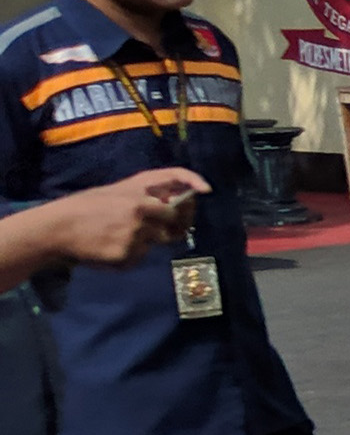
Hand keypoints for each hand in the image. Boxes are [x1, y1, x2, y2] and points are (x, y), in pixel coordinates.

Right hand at [31, 177, 195, 266]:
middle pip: (174, 220)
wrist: (57, 228)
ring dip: (144, 242)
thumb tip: (172, 204)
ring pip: (156, 241)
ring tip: (116, 235)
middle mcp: (142, 207)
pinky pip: (140, 257)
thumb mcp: (114, 192)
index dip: (193, 180)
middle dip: (170, 225)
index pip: (174, 176)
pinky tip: (109, 247)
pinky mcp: (129, 252)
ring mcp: (137, 231)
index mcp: (136, 188)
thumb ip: (143, 197)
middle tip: (154, 228)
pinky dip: (130, 255)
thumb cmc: (84, 209)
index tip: (206, 190)